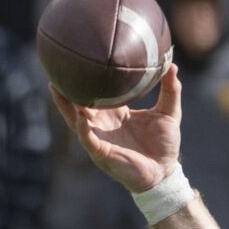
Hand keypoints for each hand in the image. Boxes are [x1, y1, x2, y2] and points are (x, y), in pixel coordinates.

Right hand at [50, 64, 181, 193]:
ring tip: (55, 87)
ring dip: (65, 105)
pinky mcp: (102, 153)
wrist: (165, 172)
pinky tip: (80, 117)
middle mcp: (104, 123)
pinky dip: (83, 129)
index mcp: (116, 112)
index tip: (79, 57)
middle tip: (55, 66)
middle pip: (79, 103)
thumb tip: (173, 65)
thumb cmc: (164, 145)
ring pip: (76, 119)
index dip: (88, 77)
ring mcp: (100, 138)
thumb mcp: (168, 113)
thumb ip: (170, 90)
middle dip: (67, 87)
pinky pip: (88, 139)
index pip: (97, 91)